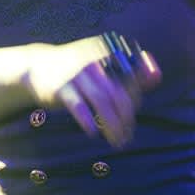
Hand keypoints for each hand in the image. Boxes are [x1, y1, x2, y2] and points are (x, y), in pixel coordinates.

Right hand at [25, 36, 160, 146]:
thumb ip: (131, 71)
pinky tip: (93, 132)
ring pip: (102, 102)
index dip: (135, 102)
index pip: (132, 80)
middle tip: (127, 137)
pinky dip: (87, 120)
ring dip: (112, 125)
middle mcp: (94, 61)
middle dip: (126, 119)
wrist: (36, 65)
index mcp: (108, 53)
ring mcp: (76, 73)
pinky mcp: (60, 87)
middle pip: (119, 94)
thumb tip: (158, 75)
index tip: (131, 119)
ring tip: (116, 142)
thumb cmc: (78, 69)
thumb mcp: (103, 65)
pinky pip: (78, 106)